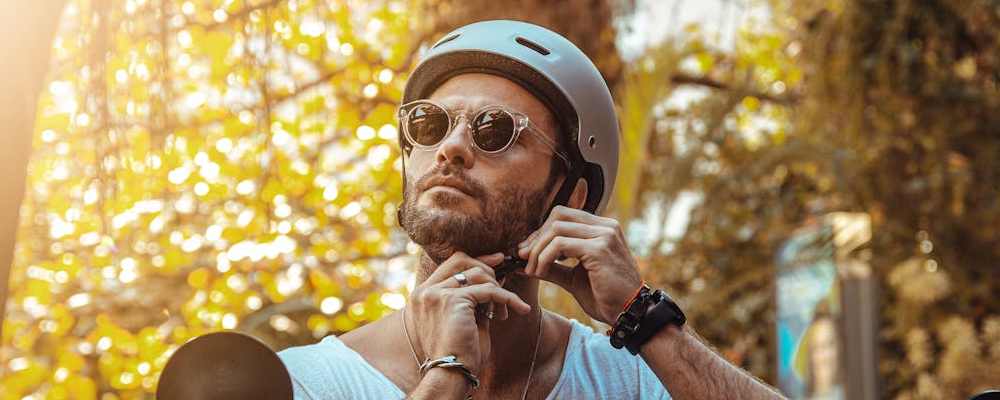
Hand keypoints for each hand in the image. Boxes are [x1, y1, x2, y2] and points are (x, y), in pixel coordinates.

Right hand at [407, 252, 531, 373]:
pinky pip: (489, 291)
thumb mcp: (469, 318)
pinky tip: (521, 309)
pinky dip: (508, 298)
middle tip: (506, 279)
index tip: (497, 260)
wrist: (453, 373)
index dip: (475, 259)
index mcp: (423, 295)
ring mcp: (436, 294)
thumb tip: (496, 276)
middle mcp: (425, 292)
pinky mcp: (452, 300)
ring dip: (497, 290)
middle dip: (488, 268)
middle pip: (461, 260)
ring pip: (478, 275)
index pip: (450, 264)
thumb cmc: (461, 352)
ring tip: (503, 313)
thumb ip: (478, 297)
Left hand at [516, 206, 642, 324]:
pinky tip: (540, 273)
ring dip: (537, 250)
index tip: (526, 251)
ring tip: (531, 270)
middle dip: (536, 236)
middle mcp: (606, 226)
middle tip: (523, 258)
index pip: (564, 216)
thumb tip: (525, 261)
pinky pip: (560, 245)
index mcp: (602, 228)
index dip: (541, 231)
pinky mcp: (599, 249)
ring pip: (556, 229)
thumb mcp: (573, 278)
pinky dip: (543, 258)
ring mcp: (604, 235)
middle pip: (558, 216)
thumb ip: (553, 266)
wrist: (628, 314)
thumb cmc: (605, 297)